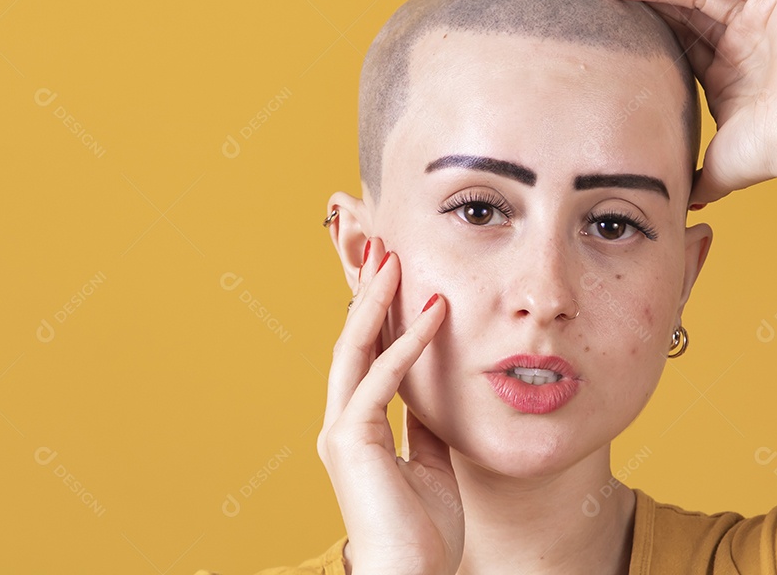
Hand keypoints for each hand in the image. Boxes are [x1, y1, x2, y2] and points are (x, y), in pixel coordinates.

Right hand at [317, 237, 462, 574]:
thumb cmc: (422, 530)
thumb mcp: (431, 462)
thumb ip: (424, 424)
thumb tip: (435, 390)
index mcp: (358, 426)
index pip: (366, 355)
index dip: (379, 313)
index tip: (394, 274)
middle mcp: (342, 422)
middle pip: (352, 341)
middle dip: (368, 292)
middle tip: (384, 247)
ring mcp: (341, 430)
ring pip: (355, 349)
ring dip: (376, 301)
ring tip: (393, 258)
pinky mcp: (350, 441)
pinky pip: (382, 380)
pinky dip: (409, 344)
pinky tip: (434, 313)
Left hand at [602, 0, 776, 204]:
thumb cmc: (770, 153)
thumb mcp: (716, 168)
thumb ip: (693, 178)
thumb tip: (675, 205)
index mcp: (724, 72)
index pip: (673, 38)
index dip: (639, 25)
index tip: (602, 17)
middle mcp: (740, 39)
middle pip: (678, 6)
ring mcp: (756, 15)